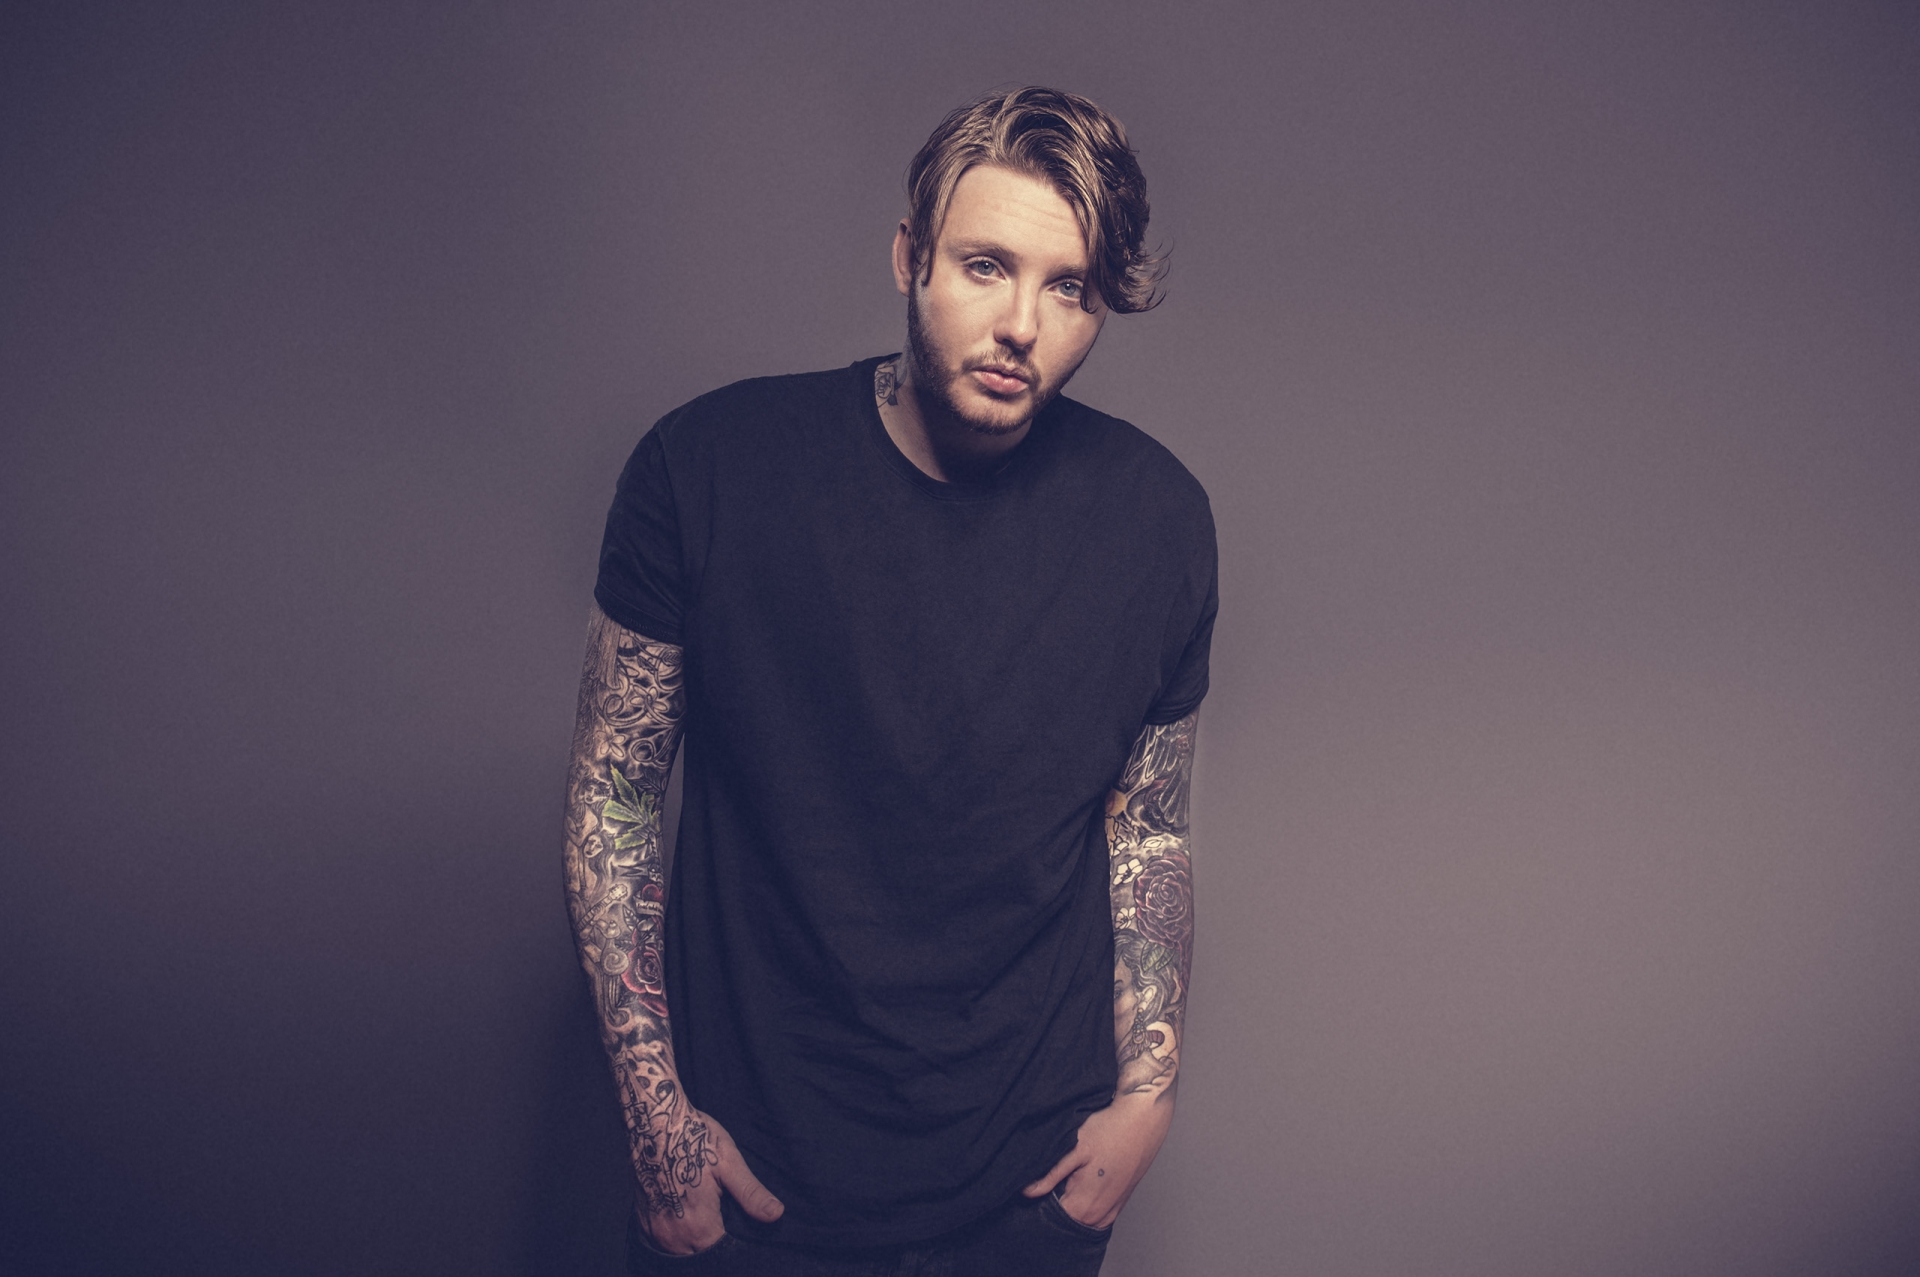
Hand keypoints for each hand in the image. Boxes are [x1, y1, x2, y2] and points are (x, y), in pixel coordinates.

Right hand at [636, 1109, 783, 1254]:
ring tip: (705, 1216)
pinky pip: (663, 1240)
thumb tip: (776, 1215)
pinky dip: (675, 1235)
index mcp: (698, 1226)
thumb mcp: (730, 1163)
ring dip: (693, 1242)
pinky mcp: (642, 1219)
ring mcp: (654, 1229)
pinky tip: (684, 1215)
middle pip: (700, 1254)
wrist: (653, 1120)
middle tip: (722, 1216)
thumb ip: (750, 1194)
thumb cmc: (693, 1138)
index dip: (734, 1245)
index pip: (721, 1254)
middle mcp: (673, 1235)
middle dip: (713, 1244)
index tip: (738, 1230)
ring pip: (680, 1251)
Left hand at [1022, 1088, 1174, 1229]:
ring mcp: (1110, 1212)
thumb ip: (1050, 1175)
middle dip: (1052, 1203)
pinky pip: (1093, 1213)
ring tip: (1065, 1177)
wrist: (1143, 1120)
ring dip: (1068, 1202)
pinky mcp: (1118, 1204)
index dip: (1037, 1202)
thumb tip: (1027, 1192)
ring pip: (1078, 1217)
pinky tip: (1080, 1181)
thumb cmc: (1109, 1130)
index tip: (1032, 1184)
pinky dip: (1083, 1202)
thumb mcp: (1074, 1149)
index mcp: (1083, 1207)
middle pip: (1064, 1219)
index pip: (1049, 1217)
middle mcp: (1098, 1217)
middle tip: (1048, 1177)